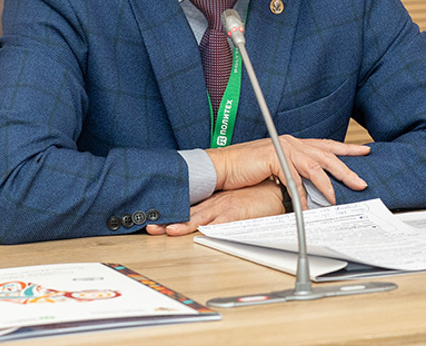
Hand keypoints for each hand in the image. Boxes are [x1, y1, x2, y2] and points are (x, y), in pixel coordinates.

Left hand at [146, 180, 284, 235]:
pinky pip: (220, 222)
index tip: (152, 222)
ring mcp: (223, 208)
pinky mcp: (236, 213)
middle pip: (186, 214)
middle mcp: (214, 204)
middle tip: (151, 228)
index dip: (169, 215)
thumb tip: (201, 225)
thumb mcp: (230, 205)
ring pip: (198, 218)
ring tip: (168, 230)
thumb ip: (216, 215)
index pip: (185, 209)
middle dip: (167, 222)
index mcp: (211, 202)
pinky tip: (199, 233)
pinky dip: (208, 228)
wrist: (274, 193)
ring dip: (182, 225)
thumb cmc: (253, 198)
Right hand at [207, 135, 370, 203]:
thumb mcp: (275, 168)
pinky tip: (306, 206)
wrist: (221, 167)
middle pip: (326, 155)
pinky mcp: (275, 158)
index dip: (345, 149)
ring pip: (314, 167)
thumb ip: (293, 172)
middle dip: (346, 169)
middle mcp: (291, 142)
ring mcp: (283, 148)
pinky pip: (294, 180)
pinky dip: (301, 195)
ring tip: (337, 199)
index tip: (364, 151)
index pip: (325, 145)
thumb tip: (309, 186)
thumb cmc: (245, 169)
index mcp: (293, 142)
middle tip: (361, 181)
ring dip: (327, 185)